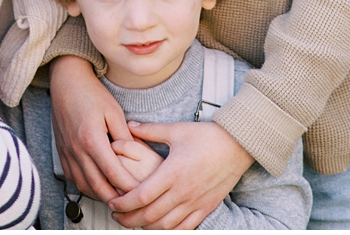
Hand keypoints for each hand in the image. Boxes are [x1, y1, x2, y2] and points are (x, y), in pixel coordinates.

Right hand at [50, 55, 136, 199]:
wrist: (66, 81)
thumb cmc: (91, 93)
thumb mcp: (114, 111)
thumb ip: (125, 136)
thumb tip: (139, 156)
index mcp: (92, 138)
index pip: (113, 173)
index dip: (128, 187)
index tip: (142, 193)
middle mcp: (77, 149)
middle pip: (98, 186)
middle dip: (116, 199)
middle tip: (132, 203)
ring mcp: (67, 153)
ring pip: (85, 186)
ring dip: (101, 195)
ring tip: (118, 198)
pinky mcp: (62, 153)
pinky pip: (74, 179)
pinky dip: (88, 187)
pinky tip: (99, 186)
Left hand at [109, 121, 251, 229]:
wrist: (237, 146)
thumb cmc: (206, 135)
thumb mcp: (176, 130)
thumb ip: (150, 130)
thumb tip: (129, 126)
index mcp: (173, 172)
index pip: (142, 195)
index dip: (124, 203)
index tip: (112, 202)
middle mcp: (183, 191)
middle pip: (150, 214)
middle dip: (129, 219)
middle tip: (115, 217)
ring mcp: (195, 202)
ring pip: (165, 225)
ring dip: (146, 226)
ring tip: (133, 221)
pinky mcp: (205, 208)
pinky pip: (184, 228)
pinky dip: (168, 231)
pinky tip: (158, 226)